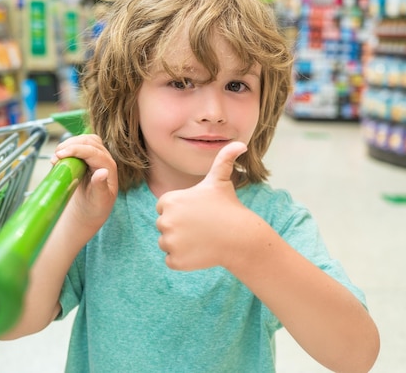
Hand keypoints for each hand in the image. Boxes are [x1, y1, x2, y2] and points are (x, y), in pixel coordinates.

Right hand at [52, 134, 117, 240]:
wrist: (91, 210)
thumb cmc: (96, 207)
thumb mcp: (99, 200)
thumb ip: (101, 186)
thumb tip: (102, 172)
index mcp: (109, 168)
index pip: (94, 152)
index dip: (76, 150)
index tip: (60, 154)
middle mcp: (104, 159)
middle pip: (89, 141)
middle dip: (72, 144)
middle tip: (56, 155)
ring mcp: (96, 156)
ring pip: (84, 140)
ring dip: (69, 143)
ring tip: (56, 156)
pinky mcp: (88, 157)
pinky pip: (78, 145)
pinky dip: (68, 147)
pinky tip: (58, 157)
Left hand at [156, 141, 247, 270]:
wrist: (241, 237)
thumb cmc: (229, 207)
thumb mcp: (221, 180)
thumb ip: (224, 159)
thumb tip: (240, 144)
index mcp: (169, 200)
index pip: (165, 208)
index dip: (182, 211)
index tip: (197, 212)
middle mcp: (165, 220)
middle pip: (164, 226)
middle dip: (180, 227)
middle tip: (201, 227)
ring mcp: (170, 242)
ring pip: (167, 244)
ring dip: (180, 244)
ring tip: (201, 239)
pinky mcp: (175, 260)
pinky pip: (171, 260)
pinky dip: (183, 259)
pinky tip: (199, 252)